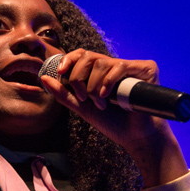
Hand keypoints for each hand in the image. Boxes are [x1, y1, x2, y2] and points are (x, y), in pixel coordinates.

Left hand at [41, 50, 188, 186]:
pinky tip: (107, 95)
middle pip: (88, 56)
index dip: (69, 59)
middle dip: (79, 77)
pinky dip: (109, 81)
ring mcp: (130, 67)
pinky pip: (120, 66)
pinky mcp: (145, 69)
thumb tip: (44, 79)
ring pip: (102, 62)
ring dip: (94, 86)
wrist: (134, 136)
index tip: (61, 72)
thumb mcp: (82, 107)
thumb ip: (64, 94)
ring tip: (101, 103)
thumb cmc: (112, 122)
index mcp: (100, 72)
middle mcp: (114, 66)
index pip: (82, 55)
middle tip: (83, 97)